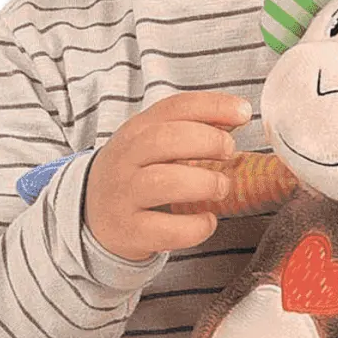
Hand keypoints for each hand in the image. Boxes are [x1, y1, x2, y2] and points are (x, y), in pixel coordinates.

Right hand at [84, 92, 251, 260]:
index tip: (243, 113)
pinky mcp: (129, 231)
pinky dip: (194, 226)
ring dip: (202, 182)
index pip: (174, 107)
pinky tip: (207, 220)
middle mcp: (126, 158)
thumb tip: (239, 113)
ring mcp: (124, 195)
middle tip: (229, 152)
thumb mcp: (157, 143)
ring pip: (161, 182)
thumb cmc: (138, 172)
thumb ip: (195, 126)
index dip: (213, 106)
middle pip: (163, 139)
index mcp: (137, 130)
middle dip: (206, 141)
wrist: (93, 212)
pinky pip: (163, 229)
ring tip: (220, 187)